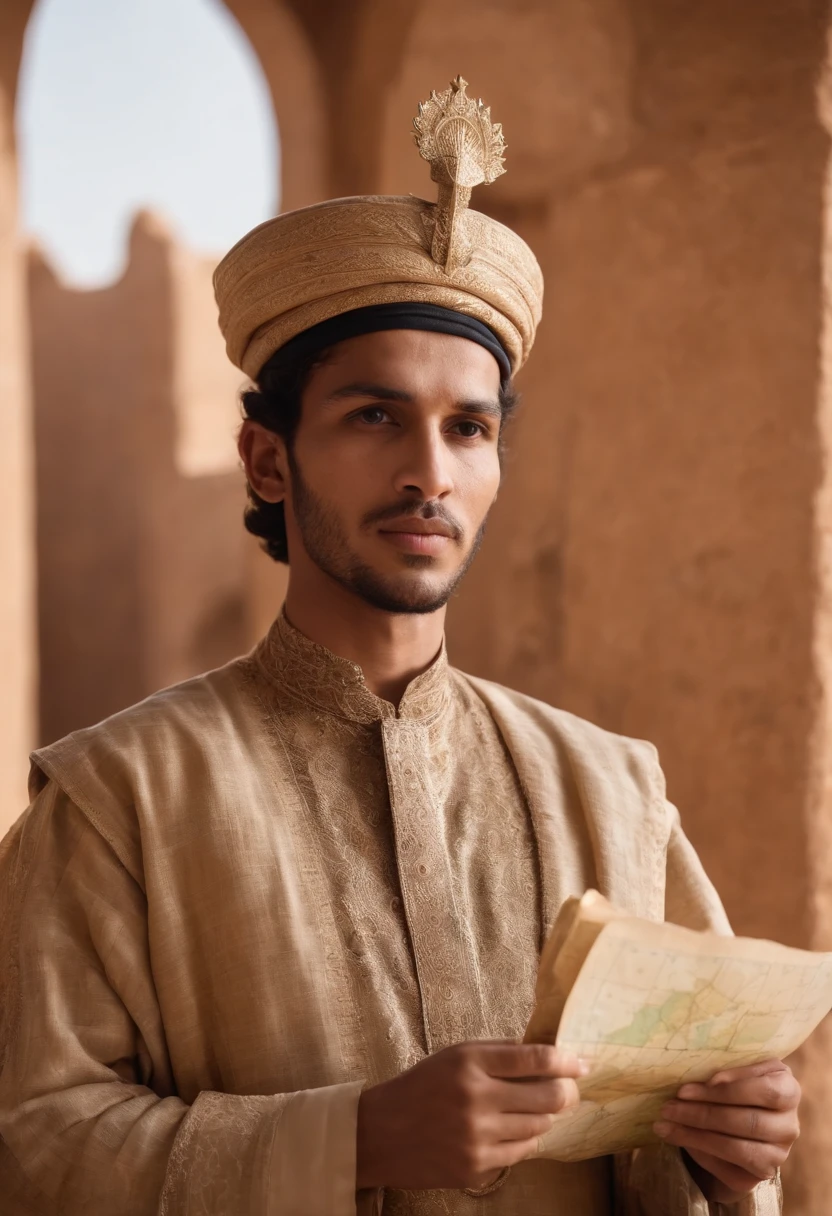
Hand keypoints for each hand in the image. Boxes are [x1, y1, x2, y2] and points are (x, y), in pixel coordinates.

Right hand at [356, 1041, 584, 1190]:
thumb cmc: (422, 1086)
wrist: (380, 1133)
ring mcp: (477, 1138)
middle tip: (570, 1089)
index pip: (535, 1058)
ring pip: (539, 1127)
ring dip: (545, 1116)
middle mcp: (475, 1099)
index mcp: (469, 1062)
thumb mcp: (455, 1056)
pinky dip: (526, 1139)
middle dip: (567, 1092)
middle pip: (548, 1096)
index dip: (566, 1060)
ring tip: (537, 1108)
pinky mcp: (476, 1168)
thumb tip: (548, 1052)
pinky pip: (522, 1153)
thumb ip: (500, 1053)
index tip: (581, 1063)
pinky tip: (516, 1130)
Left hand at [654, 1059, 799, 1203]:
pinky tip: (679, 1139)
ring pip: (736, 1148)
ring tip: (665, 1124)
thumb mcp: (736, 1070)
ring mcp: (778, 1155)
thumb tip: (708, 1080)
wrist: (738, 1120)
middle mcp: (789, 1126)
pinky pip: (729, 1169)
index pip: (765, 1091)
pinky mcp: (761, 1175)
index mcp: (788, 1091)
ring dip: (695, 1135)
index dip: (727, 1090)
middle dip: (701, 1114)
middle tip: (667, 1107)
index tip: (686, 1089)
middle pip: (747, 1121)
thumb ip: (728, 1072)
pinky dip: (701, 1153)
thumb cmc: (735, 1085)